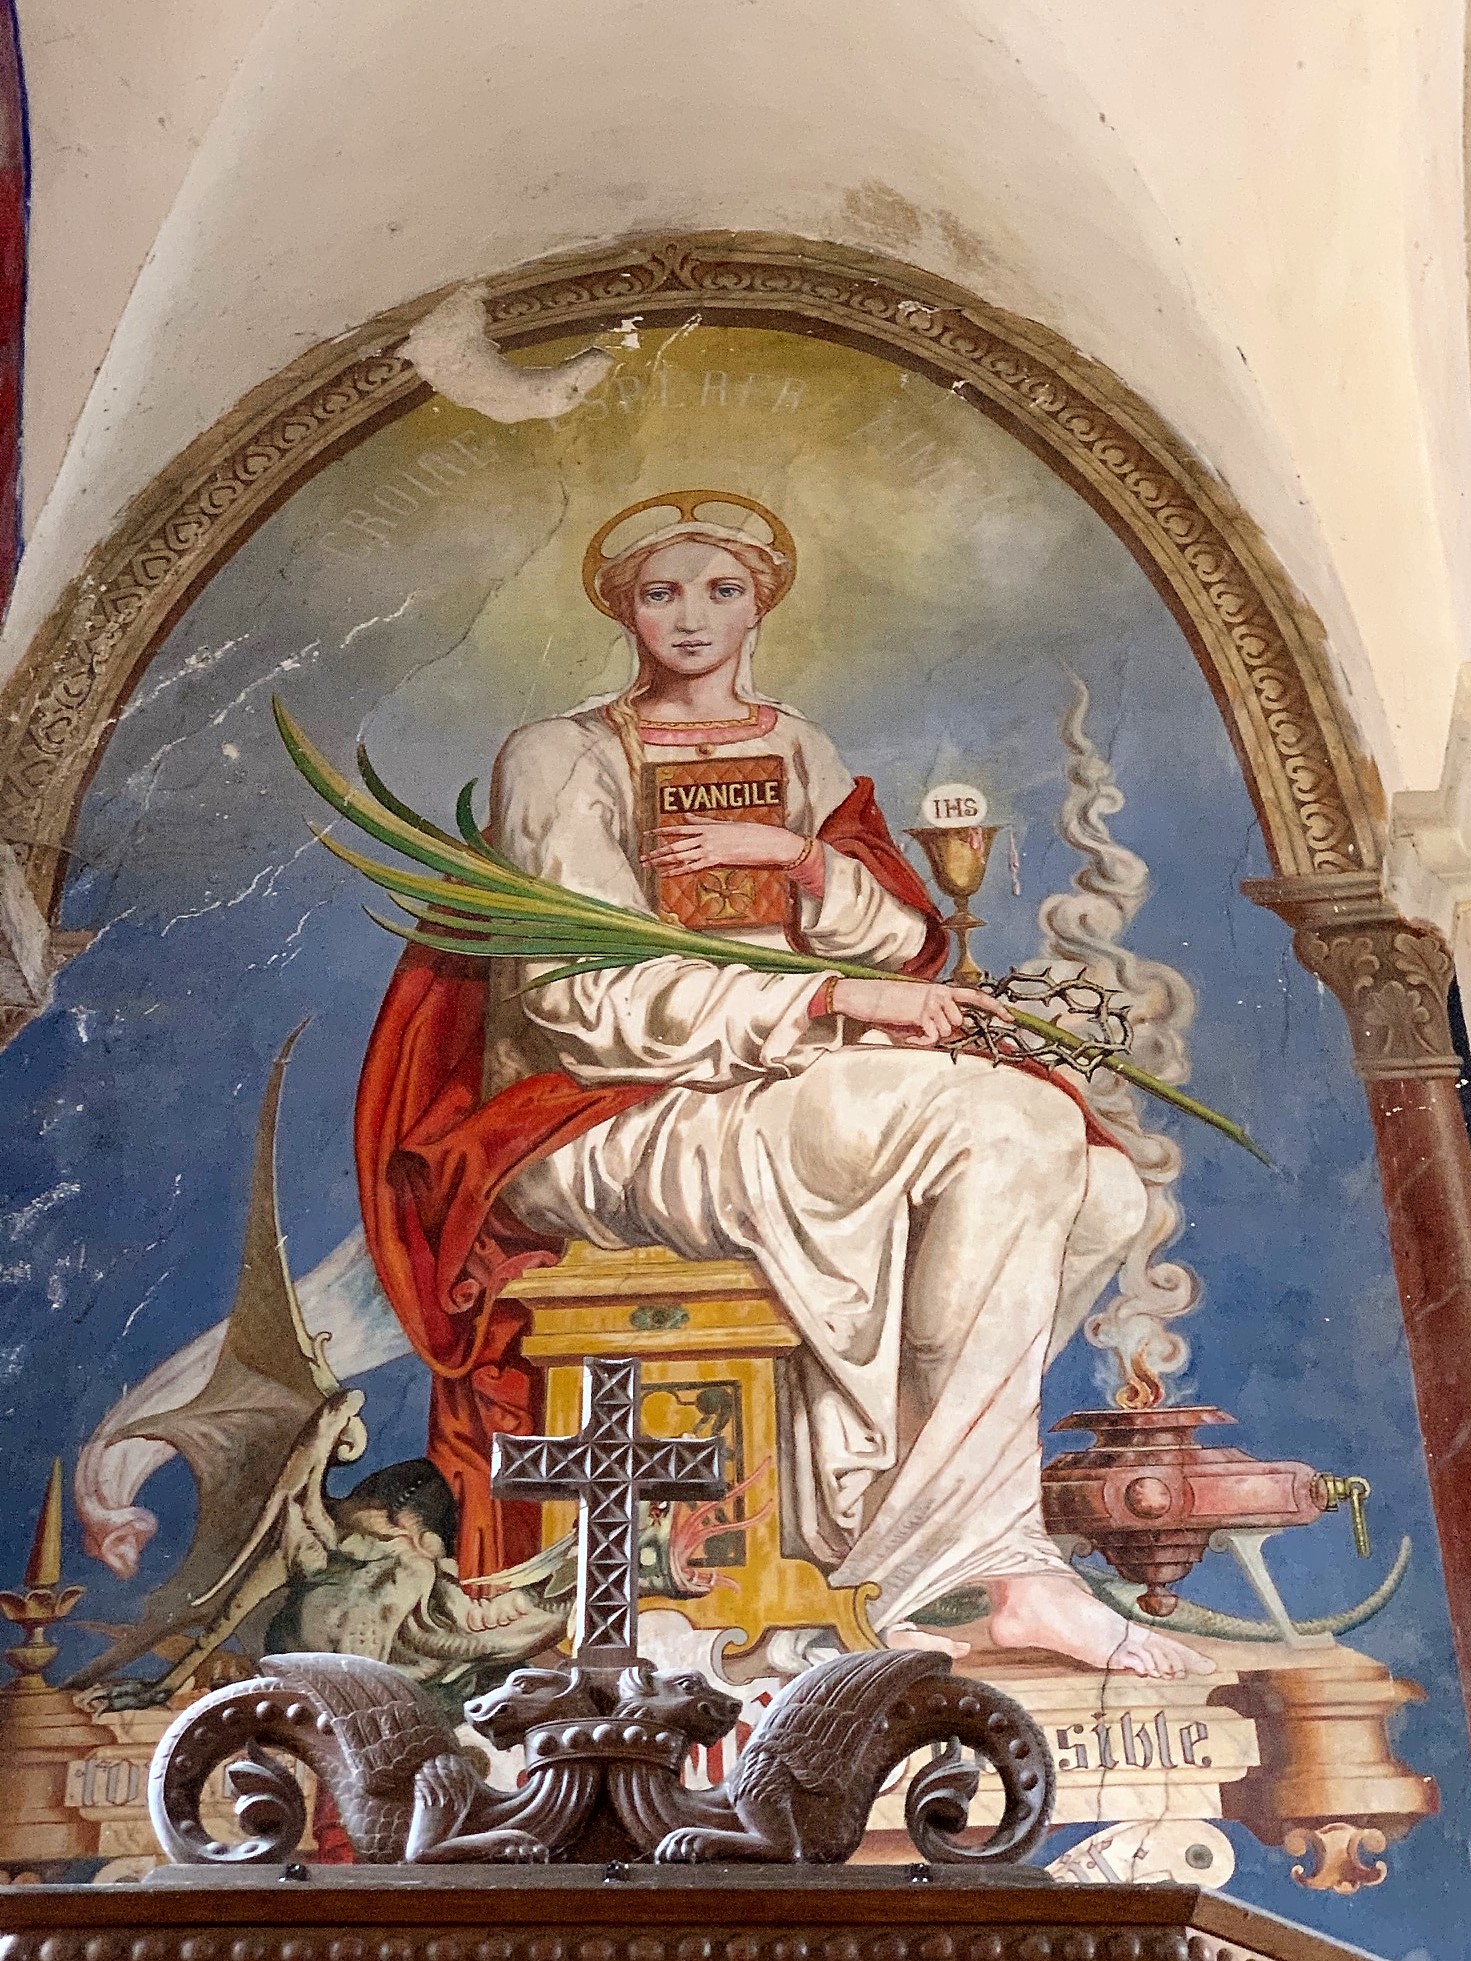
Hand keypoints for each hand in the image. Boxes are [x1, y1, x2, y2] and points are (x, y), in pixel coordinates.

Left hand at [642, 822, 809, 874]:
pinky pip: (693, 866)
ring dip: (663, 862)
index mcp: (707, 826)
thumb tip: (686, 815)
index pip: (678, 828)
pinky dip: (678, 870)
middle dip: (657, 851)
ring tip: (649, 866)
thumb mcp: (724, 823)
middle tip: (642, 857)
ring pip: (681, 855)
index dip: (661, 831)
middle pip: (675, 844)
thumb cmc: (748, 831)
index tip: (647, 834)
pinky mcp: (717, 859)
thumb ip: (703, 820)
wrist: (766, 840)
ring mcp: (710, 848)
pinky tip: (667, 874)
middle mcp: (705, 836)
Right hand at [828, 978, 1013, 1046]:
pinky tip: (908, 1035)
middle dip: (945, 1033)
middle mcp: (939, 993)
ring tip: (911, 1030)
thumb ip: (936, 1018)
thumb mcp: (915, 1010)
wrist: (864, 996)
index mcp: (940, 989)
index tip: (1010, 1017)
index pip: (975, 996)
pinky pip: (932, 1037)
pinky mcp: (920, 1012)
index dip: (995, 1007)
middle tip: (923, 1032)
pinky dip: (920, 1041)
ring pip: (947, 1031)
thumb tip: (951, 1035)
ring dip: (929, 1036)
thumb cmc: (887, 1006)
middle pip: (960, 1023)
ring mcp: (931, 1002)